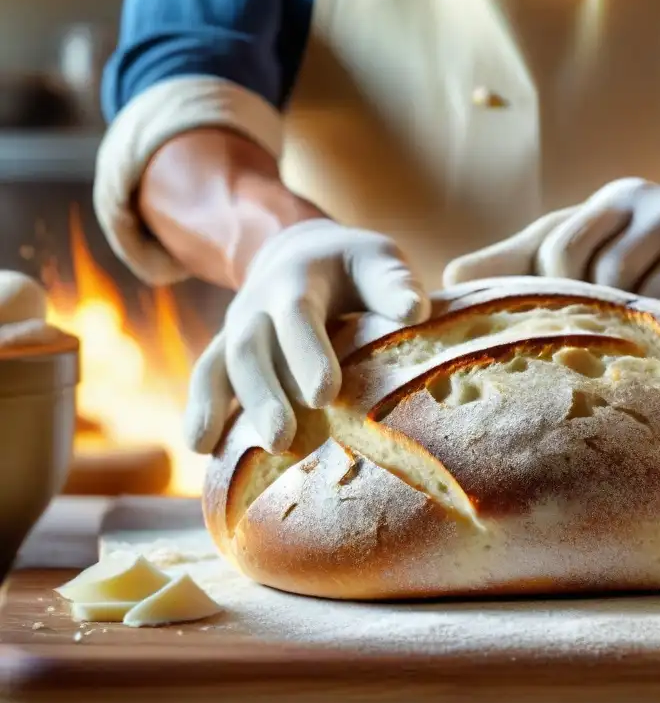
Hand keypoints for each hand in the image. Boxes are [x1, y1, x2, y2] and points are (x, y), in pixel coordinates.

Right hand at [184, 219, 428, 453]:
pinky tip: (201, 448)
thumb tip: (414, 311)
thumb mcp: (377, 259)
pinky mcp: (226, 350)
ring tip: (253, 451)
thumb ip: (394, 283)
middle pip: (250, 347)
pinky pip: (206, 377)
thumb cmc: (353, 266)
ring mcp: (236, 327)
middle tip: (283, 438)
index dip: (308, 353)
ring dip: (232, 409)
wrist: (300, 251)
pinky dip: (201, 410)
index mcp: (298, 278)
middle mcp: (257, 303)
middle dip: (265, 394)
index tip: (325, 394)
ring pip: (222, 366)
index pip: (297, 315)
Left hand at [443, 167, 659, 313]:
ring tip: (645, 329)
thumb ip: (522, 258)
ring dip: (642, 322)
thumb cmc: (644, 240)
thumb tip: (447, 280)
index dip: (557, 286)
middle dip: (603, 309)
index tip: (572, 305)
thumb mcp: (588, 237)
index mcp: (613, 199)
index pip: (561, 247)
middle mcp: (657, 205)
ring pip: (650, 298)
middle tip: (611, 328)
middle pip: (606, 277)